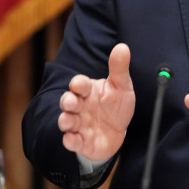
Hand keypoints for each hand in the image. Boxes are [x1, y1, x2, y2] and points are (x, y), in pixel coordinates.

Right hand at [58, 43, 135, 160]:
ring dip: (65, 120)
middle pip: (68, 101)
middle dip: (67, 101)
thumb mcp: (121, 86)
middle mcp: (80, 106)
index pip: (79, 84)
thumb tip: (122, 47)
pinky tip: (71, 139)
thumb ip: (119, 68)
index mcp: (88, 90)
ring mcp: (79, 124)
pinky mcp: (80, 141)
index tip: (79, 84)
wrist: (118, 131)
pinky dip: (70, 140)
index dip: (78, 84)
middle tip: (71, 102)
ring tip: (68, 121)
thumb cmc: (116, 105)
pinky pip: (71, 141)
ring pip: (66, 121)